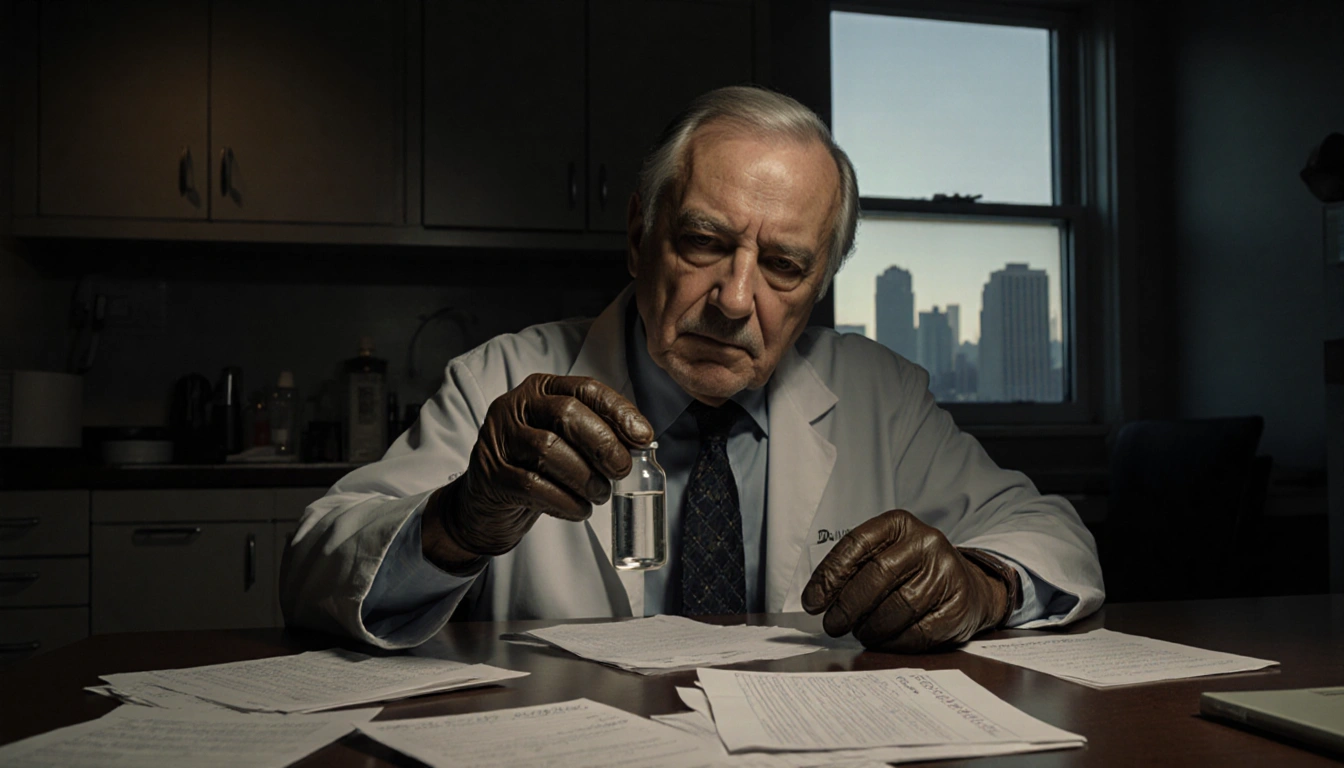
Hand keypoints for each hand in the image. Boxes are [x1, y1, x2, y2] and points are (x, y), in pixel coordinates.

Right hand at [424, 374, 652, 568]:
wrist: (487, 503)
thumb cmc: (535, 466)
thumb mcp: (565, 441)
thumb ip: (596, 434)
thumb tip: (640, 441)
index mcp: (540, 390)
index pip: (585, 388)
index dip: (618, 411)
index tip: (643, 436)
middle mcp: (515, 406)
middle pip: (566, 413)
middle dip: (602, 443)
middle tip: (621, 470)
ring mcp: (498, 438)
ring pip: (549, 449)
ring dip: (585, 476)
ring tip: (600, 494)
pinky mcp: (490, 474)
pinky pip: (533, 486)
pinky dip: (565, 501)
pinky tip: (579, 509)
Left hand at [801, 509, 1018, 652]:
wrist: (969, 587)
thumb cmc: (913, 572)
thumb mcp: (885, 555)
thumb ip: (854, 570)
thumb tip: (818, 601)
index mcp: (899, 524)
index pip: (856, 544)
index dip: (829, 575)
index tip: (812, 602)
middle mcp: (925, 542)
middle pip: (876, 576)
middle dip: (847, 606)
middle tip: (832, 625)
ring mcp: (946, 573)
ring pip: (896, 608)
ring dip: (870, 628)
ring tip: (861, 633)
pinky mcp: (958, 606)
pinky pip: (917, 632)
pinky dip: (894, 642)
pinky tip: (885, 641)